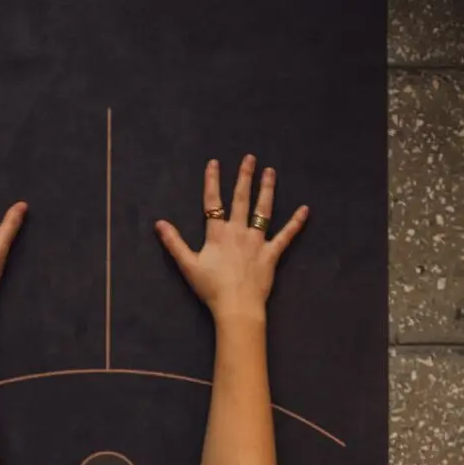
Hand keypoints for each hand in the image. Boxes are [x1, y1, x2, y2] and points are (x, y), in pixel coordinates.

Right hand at [155, 155, 307, 322]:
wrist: (236, 305)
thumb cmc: (211, 288)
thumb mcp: (187, 265)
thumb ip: (174, 243)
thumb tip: (159, 223)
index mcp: (218, 233)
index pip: (213, 202)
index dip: (213, 181)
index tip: (214, 163)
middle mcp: (238, 232)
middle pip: (242, 199)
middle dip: (245, 177)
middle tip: (250, 158)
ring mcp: (257, 241)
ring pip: (263, 211)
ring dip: (267, 190)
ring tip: (271, 172)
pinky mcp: (271, 254)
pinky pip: (286, 236)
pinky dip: (296, 223)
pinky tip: (305, 210)